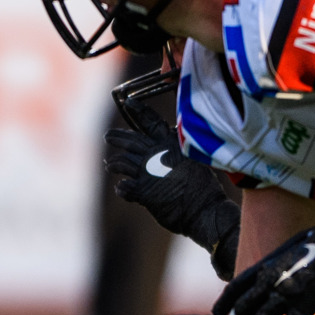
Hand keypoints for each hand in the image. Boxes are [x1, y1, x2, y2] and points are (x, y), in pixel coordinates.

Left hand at [103, 121, 238, 279]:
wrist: (206, 211)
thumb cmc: (204, 189)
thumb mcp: (195, 163)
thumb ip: (178, 154)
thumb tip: (171, 145)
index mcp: (171, 146)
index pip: (152, 123)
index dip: (140, 111)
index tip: (129, 102)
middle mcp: (156, 155)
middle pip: (130, 141)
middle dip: (117, 137)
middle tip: (108, 136)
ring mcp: (147, 172)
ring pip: (122, 162)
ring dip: (114, 163)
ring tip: (109, 165)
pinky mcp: (142, 190)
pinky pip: (123, 186)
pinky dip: (121, 187)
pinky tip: (122, 188)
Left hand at [214, 223, 314, 314]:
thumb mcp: (289, 249)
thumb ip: (276, 263)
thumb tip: (269, 270)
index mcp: (266, 266)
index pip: (236, 286)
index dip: (225, 301)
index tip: (216, 312)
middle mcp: (270, 282)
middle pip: (244, 307)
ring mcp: (286, 295)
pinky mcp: (304, 306)